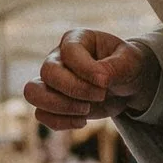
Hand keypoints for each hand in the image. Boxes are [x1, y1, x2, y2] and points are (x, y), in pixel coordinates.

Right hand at [23, 26, 159, 133]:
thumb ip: (116, 67)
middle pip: (47, 72)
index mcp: (76, 40)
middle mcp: (58, 58)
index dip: (85, 70)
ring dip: (60, 107)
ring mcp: (51, 81)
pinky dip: (61, 122)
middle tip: (100, 95)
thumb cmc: (127, 66)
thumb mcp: (130, 61)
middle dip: (75, 90)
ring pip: (33, 93)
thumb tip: (99, 80)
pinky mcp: (52, 102)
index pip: (69, 52)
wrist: (127, 85)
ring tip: (86, 111)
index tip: (105, 83)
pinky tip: (83, 121)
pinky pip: (41, 115)